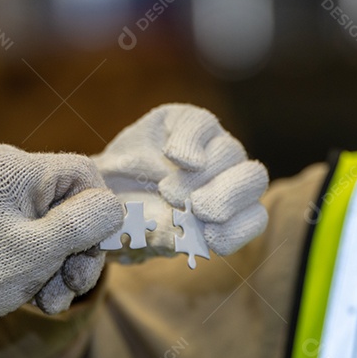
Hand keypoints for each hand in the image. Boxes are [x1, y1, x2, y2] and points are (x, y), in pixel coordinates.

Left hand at [0, 144, 123, 345]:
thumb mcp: (41, 250)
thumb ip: (83, 223)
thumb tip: (115, 206)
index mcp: (17, 168)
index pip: (84, 174)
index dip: (100, 213)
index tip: (97, 250)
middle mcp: (12, 172)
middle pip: (76, 204)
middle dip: (80, 250)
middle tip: (74, 286)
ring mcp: (8, 196)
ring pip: (64, 226)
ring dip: (66, 267)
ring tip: (52, 300)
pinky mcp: (6, 218)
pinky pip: (45, 236)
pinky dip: (49, 267)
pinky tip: (41, 295)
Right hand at [93, 103, 268, 260]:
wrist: (102, 191)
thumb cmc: (132, 219)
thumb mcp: (150, 236)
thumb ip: (172, 235)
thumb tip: (192, 232)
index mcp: (230, 213)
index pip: (255, 218)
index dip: (237, 228)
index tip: (207, 235)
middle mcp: (229, 176)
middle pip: (255, 178)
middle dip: (225, 196)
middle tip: (194, 207)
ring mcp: (212, 146)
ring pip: (230, 152)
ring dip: (200, 176)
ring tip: (167, 191)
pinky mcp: (189, 121)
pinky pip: (201, 124)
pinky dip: (190, 141)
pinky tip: (172, 156)